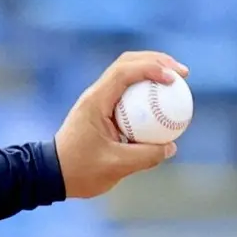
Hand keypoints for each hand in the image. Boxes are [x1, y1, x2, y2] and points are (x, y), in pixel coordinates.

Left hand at [54, 51, 188, 198]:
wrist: (53, 175)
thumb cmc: (80, 171)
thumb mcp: (116, 166)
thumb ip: (146, 156)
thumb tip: (171, 146)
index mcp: (95, 102)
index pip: (124, 72)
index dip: (151, 68)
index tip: (174, 79)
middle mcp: (95, 95)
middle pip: (127, 64)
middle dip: (157, 62)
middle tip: (183, 74)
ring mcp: (98, 101)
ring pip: (127, 75)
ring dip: (152, 72)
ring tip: (178, 82)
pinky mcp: (102, 111)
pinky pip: (127, 94)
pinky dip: (146, 93)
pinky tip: (164, 104)